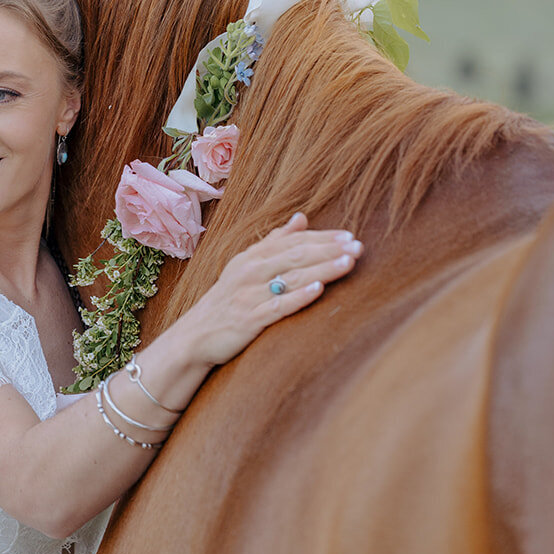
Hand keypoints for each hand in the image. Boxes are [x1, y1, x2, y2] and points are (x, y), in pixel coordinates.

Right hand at [191, 212, 360, 367]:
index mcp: (251, 257)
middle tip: (357, 246)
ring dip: (322, 269)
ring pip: (291, 278)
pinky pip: (277, 306)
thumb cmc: (227, 300)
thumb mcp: (245, 266)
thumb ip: (274, 242)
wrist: (195, 336)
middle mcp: (250, 272)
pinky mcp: (249, 319)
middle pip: (295, 256)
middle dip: (328, 250)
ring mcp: (248, 295)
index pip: (292, 241)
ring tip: (348, 262)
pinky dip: (298, 296)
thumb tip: (301, 217)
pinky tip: (318, 289)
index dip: (321, 238)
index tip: (349, 235)